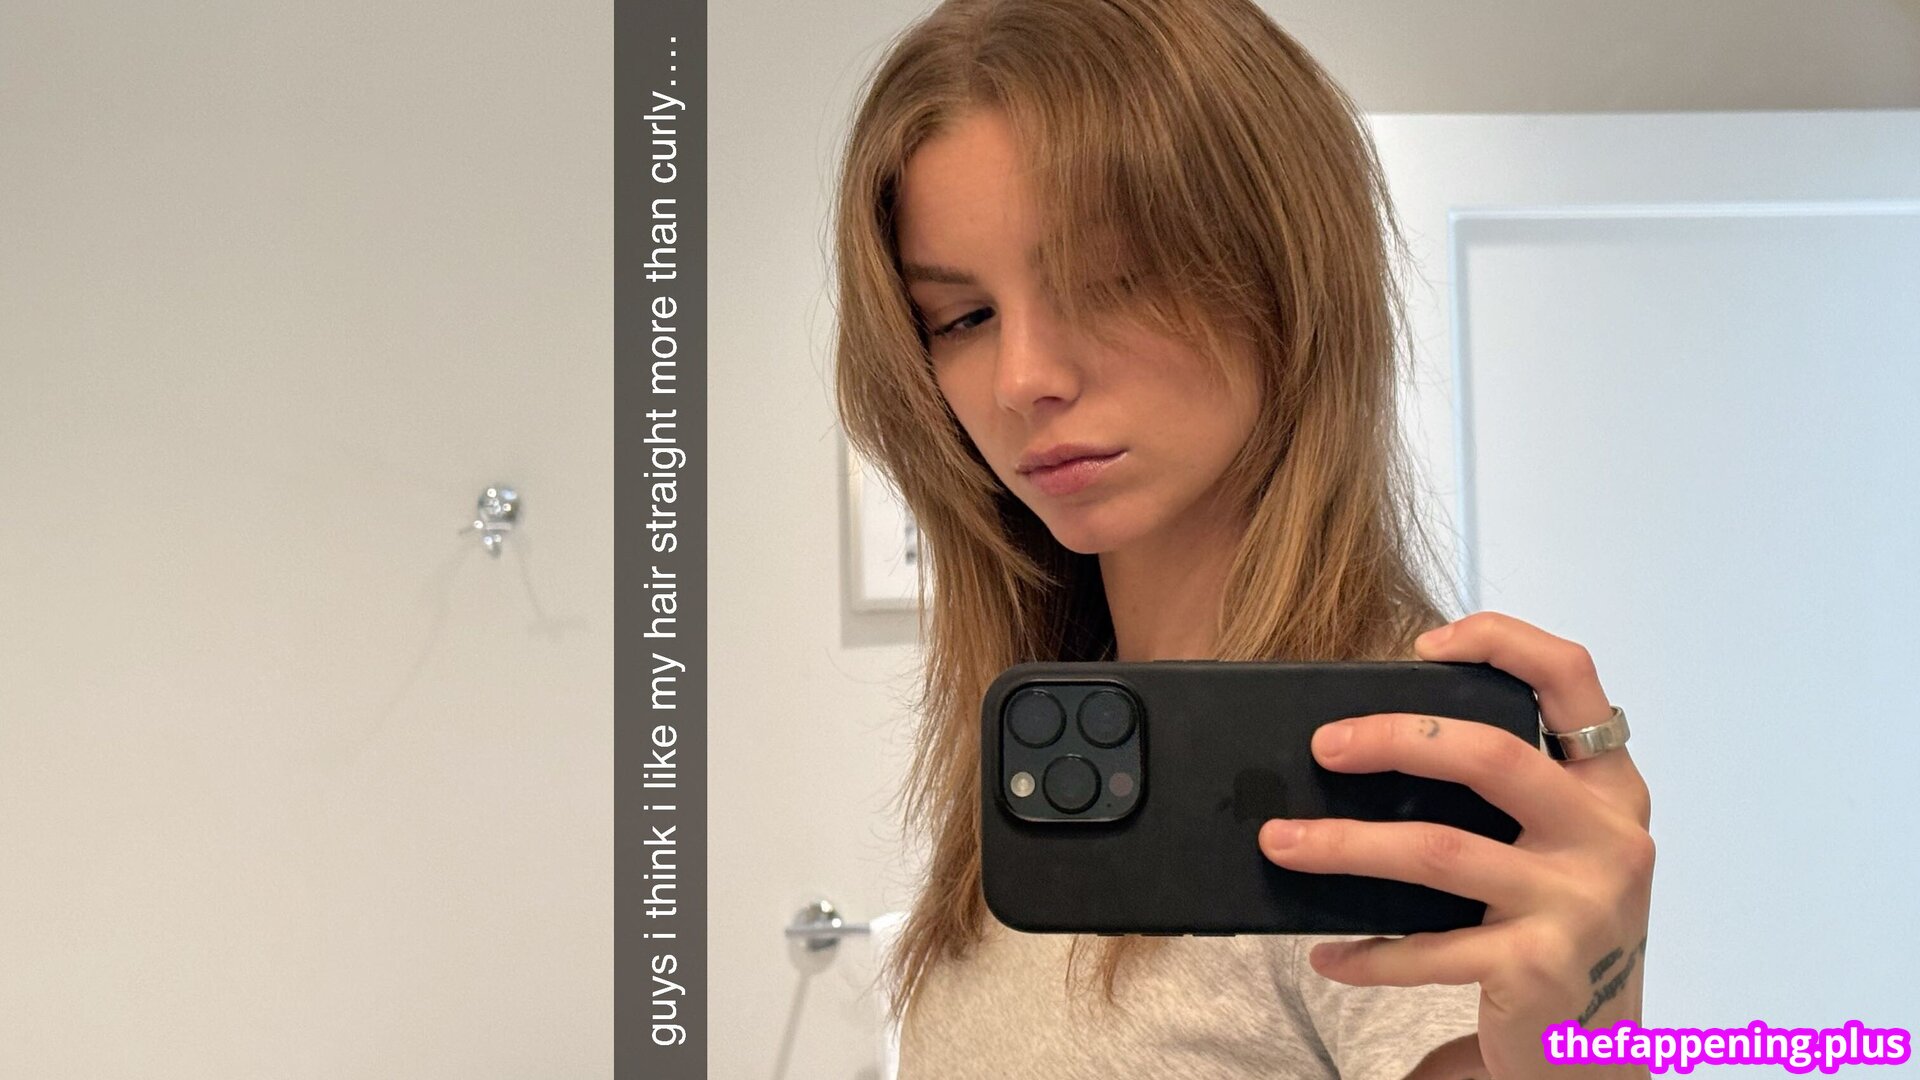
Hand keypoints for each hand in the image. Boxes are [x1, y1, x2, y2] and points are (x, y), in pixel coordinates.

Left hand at [1256, 611, 1654, 1079]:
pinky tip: (1327, 952)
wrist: (1597, 1056)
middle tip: (1322, 747)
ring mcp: (1579, 905)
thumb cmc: (1556, 928)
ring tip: (1281, 842)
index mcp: (1610, 788)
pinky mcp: (1539, 968)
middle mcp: (1609, 838)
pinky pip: (1428, 947)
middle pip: (1491, 756)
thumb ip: (1503, 795)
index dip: (1501, 642)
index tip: (1424, 643)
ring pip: (1438, 850)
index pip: (1572, 679)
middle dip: (1392, 739)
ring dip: (1344, 845)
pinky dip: (1366, 952)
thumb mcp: (1555, 849)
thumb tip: (1367, 741)